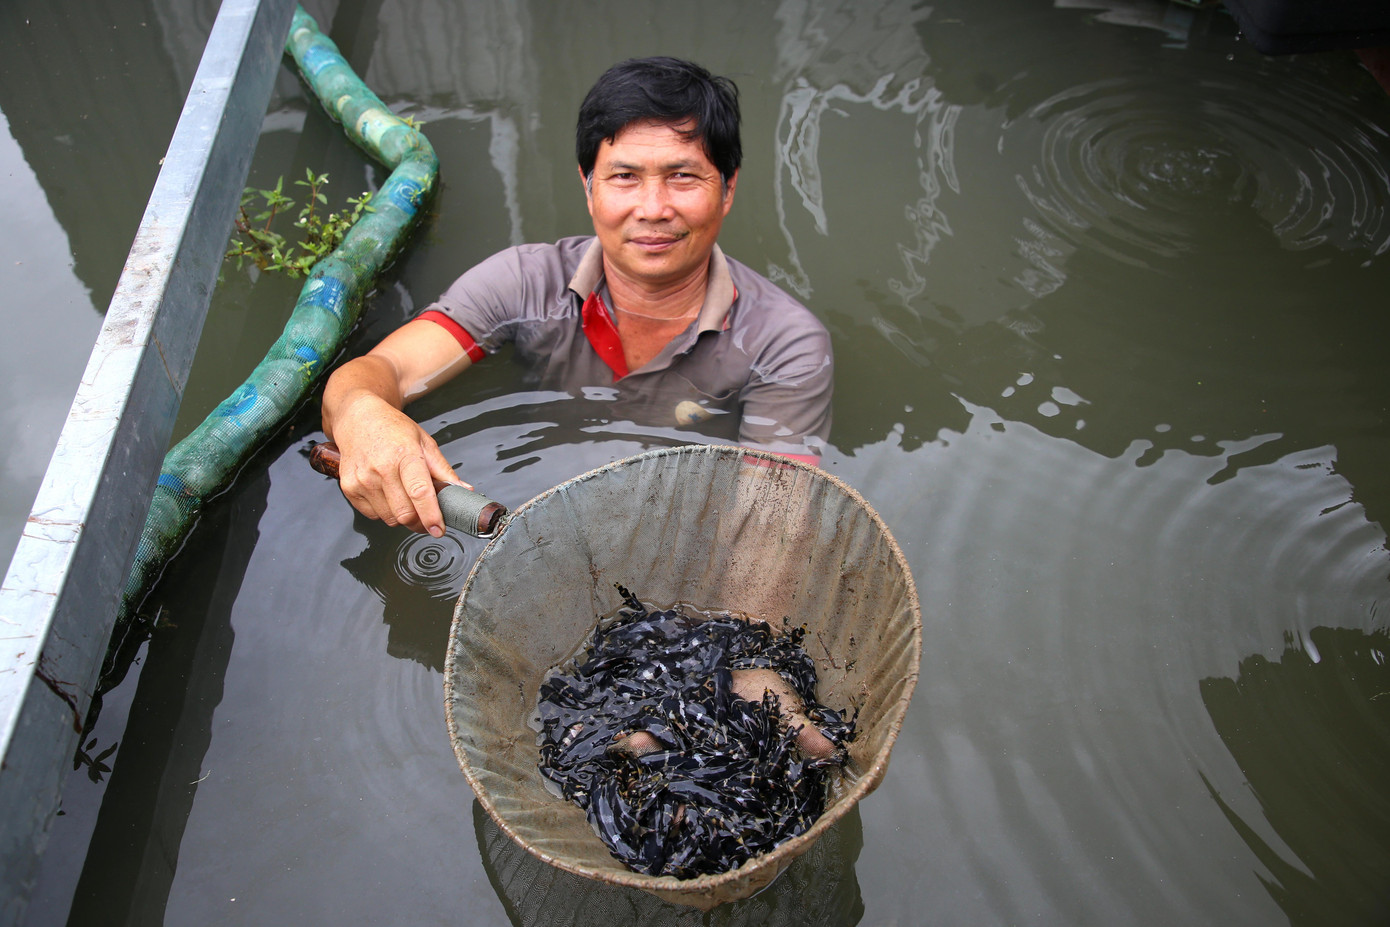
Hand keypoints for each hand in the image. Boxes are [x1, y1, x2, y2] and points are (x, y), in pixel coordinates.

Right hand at [328, 392, 466, 536]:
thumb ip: (443, 470)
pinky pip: (373, 515)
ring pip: (389, 518)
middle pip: (404, 513)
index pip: (420, 492)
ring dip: (403, 518)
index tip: (439, 529)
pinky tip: (387, 494)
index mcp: (404, 454)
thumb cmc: (392, 429)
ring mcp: (363, 480)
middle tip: (428, 518)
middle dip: (420, 522)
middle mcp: (381, 468)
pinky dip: (385, 512)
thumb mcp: (424, 442)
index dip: (431, 515)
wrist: (358, 419)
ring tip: (406, 500)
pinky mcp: (349, 488)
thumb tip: (463, 491)